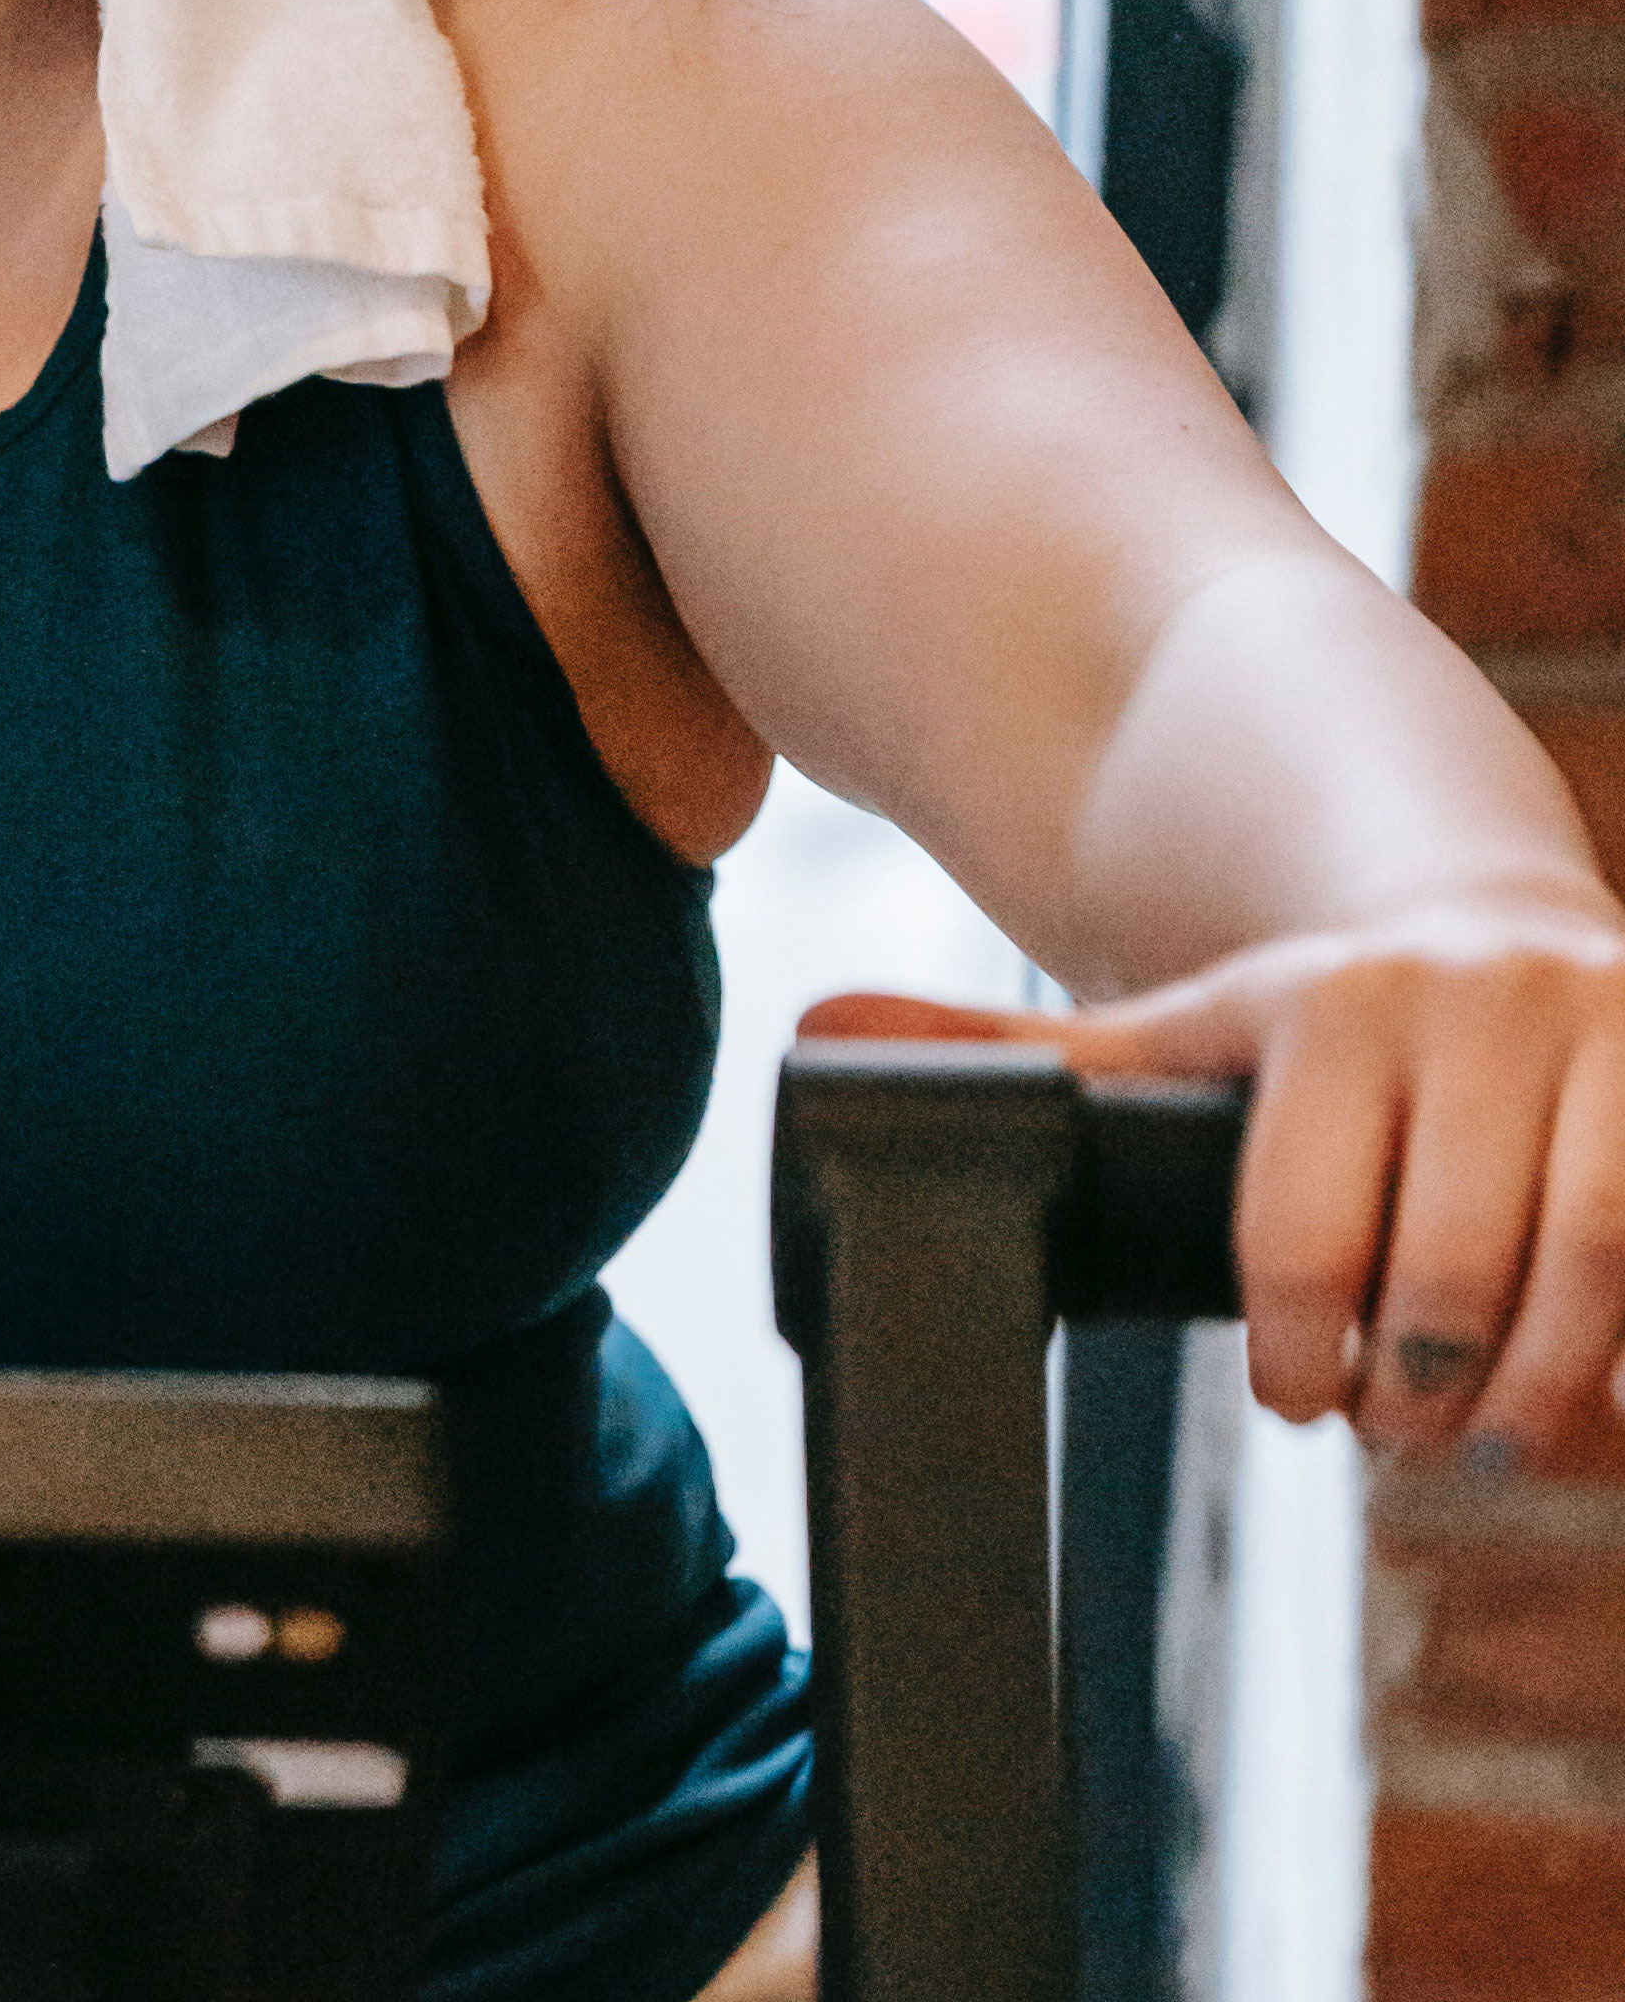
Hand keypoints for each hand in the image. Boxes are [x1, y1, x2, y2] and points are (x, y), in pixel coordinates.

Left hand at [806, 898, 1624, 1468]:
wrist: (1475, 919)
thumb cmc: (1304, 1027)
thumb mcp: (1160, 1028)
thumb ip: (1007, 1055)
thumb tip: (810, 1036)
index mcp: (1323, 1001)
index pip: (1302, 1225)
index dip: (1291, 1344)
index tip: (1287, 1400)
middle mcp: (1474, 999)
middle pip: (1451, 1266)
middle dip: (1410, 1386)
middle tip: (1385, 1435)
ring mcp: (1607, 1032)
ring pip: (1595, 1267)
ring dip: (1536, 1388)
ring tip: (1481, 1433)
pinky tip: (1602, 1398)